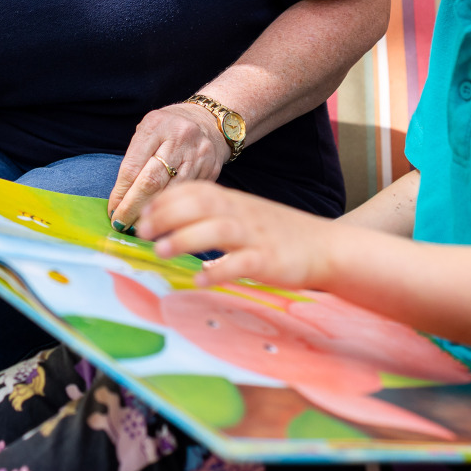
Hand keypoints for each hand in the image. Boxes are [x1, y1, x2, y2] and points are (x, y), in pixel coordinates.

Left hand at [107, 103, 227, 232]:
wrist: (209, 121)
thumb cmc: (169, 129)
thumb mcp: (148, 131)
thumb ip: (135, 158)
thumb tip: (120, 198)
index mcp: (156, 125)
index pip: (133, 166)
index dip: (121, 193)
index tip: (113, 210)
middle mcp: (178, 138)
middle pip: (151, 182)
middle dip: (133, 207)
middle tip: (121, 223)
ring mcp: (197, 154)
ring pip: (170, 192)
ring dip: (152, 213)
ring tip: (138, 226)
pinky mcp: (210, 170)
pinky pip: (187, 195)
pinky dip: (171, 209)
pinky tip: (161, 220)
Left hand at [136, 181, 339, 288]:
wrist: (326, 247)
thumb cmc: (280, 234)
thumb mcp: (246, 216)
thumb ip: (215, 216)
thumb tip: (173, 224)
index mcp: (236, 202)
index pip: (196, 190)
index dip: (167, 199)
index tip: (144, 213)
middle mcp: (243, 214)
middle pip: (201, 205)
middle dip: (167, 215)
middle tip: (143, 231)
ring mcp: (257, 236)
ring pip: (217, 229)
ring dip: (185, 238)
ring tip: (161, 251)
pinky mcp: (269, 261)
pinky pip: (242, 263)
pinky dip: (219, 270)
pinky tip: (200, 279)